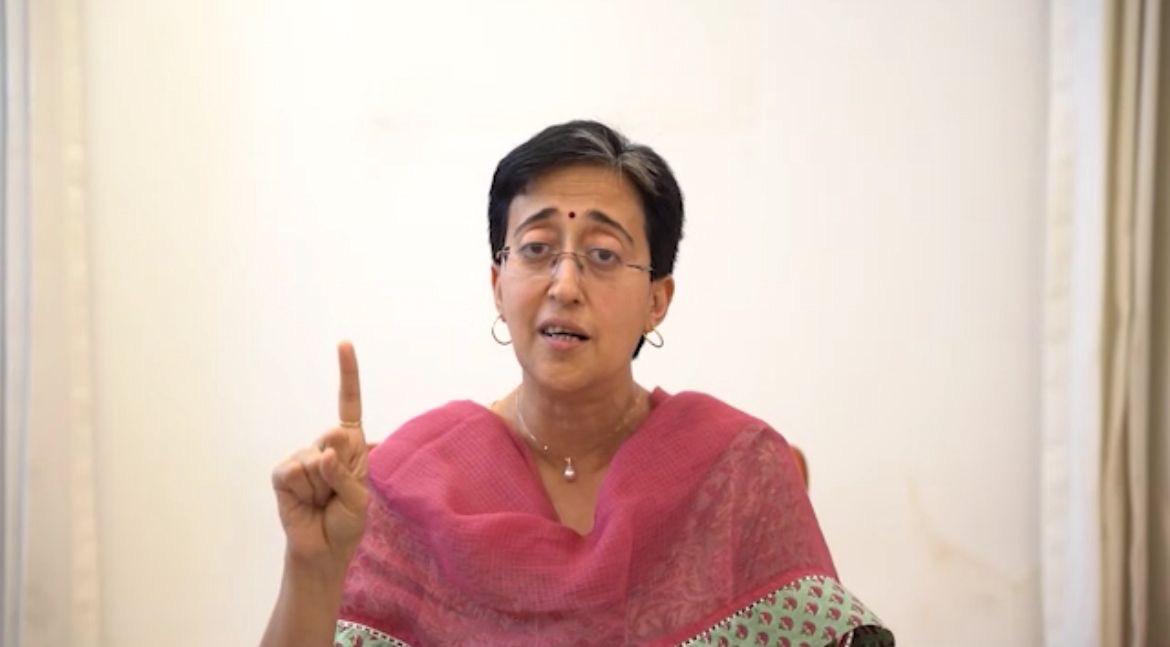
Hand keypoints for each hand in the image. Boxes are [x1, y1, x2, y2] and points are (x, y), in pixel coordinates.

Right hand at [271, 341, 370, 576]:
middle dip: (342, 468)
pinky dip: (303, 488)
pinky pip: (294, 470)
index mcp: (350, 445)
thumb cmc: (346, 523)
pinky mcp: (283, 473)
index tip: (344, 343)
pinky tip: (304, 501)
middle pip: (335, 437)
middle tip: (338, 493)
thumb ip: (344, 474)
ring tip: (321, 501)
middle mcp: (325, 446)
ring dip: (323, 485)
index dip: (347, 373)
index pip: (348, 403)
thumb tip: (322, 454)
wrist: (323, 550)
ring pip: (315, 458)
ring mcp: (302, 458)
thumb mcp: (359, 498)